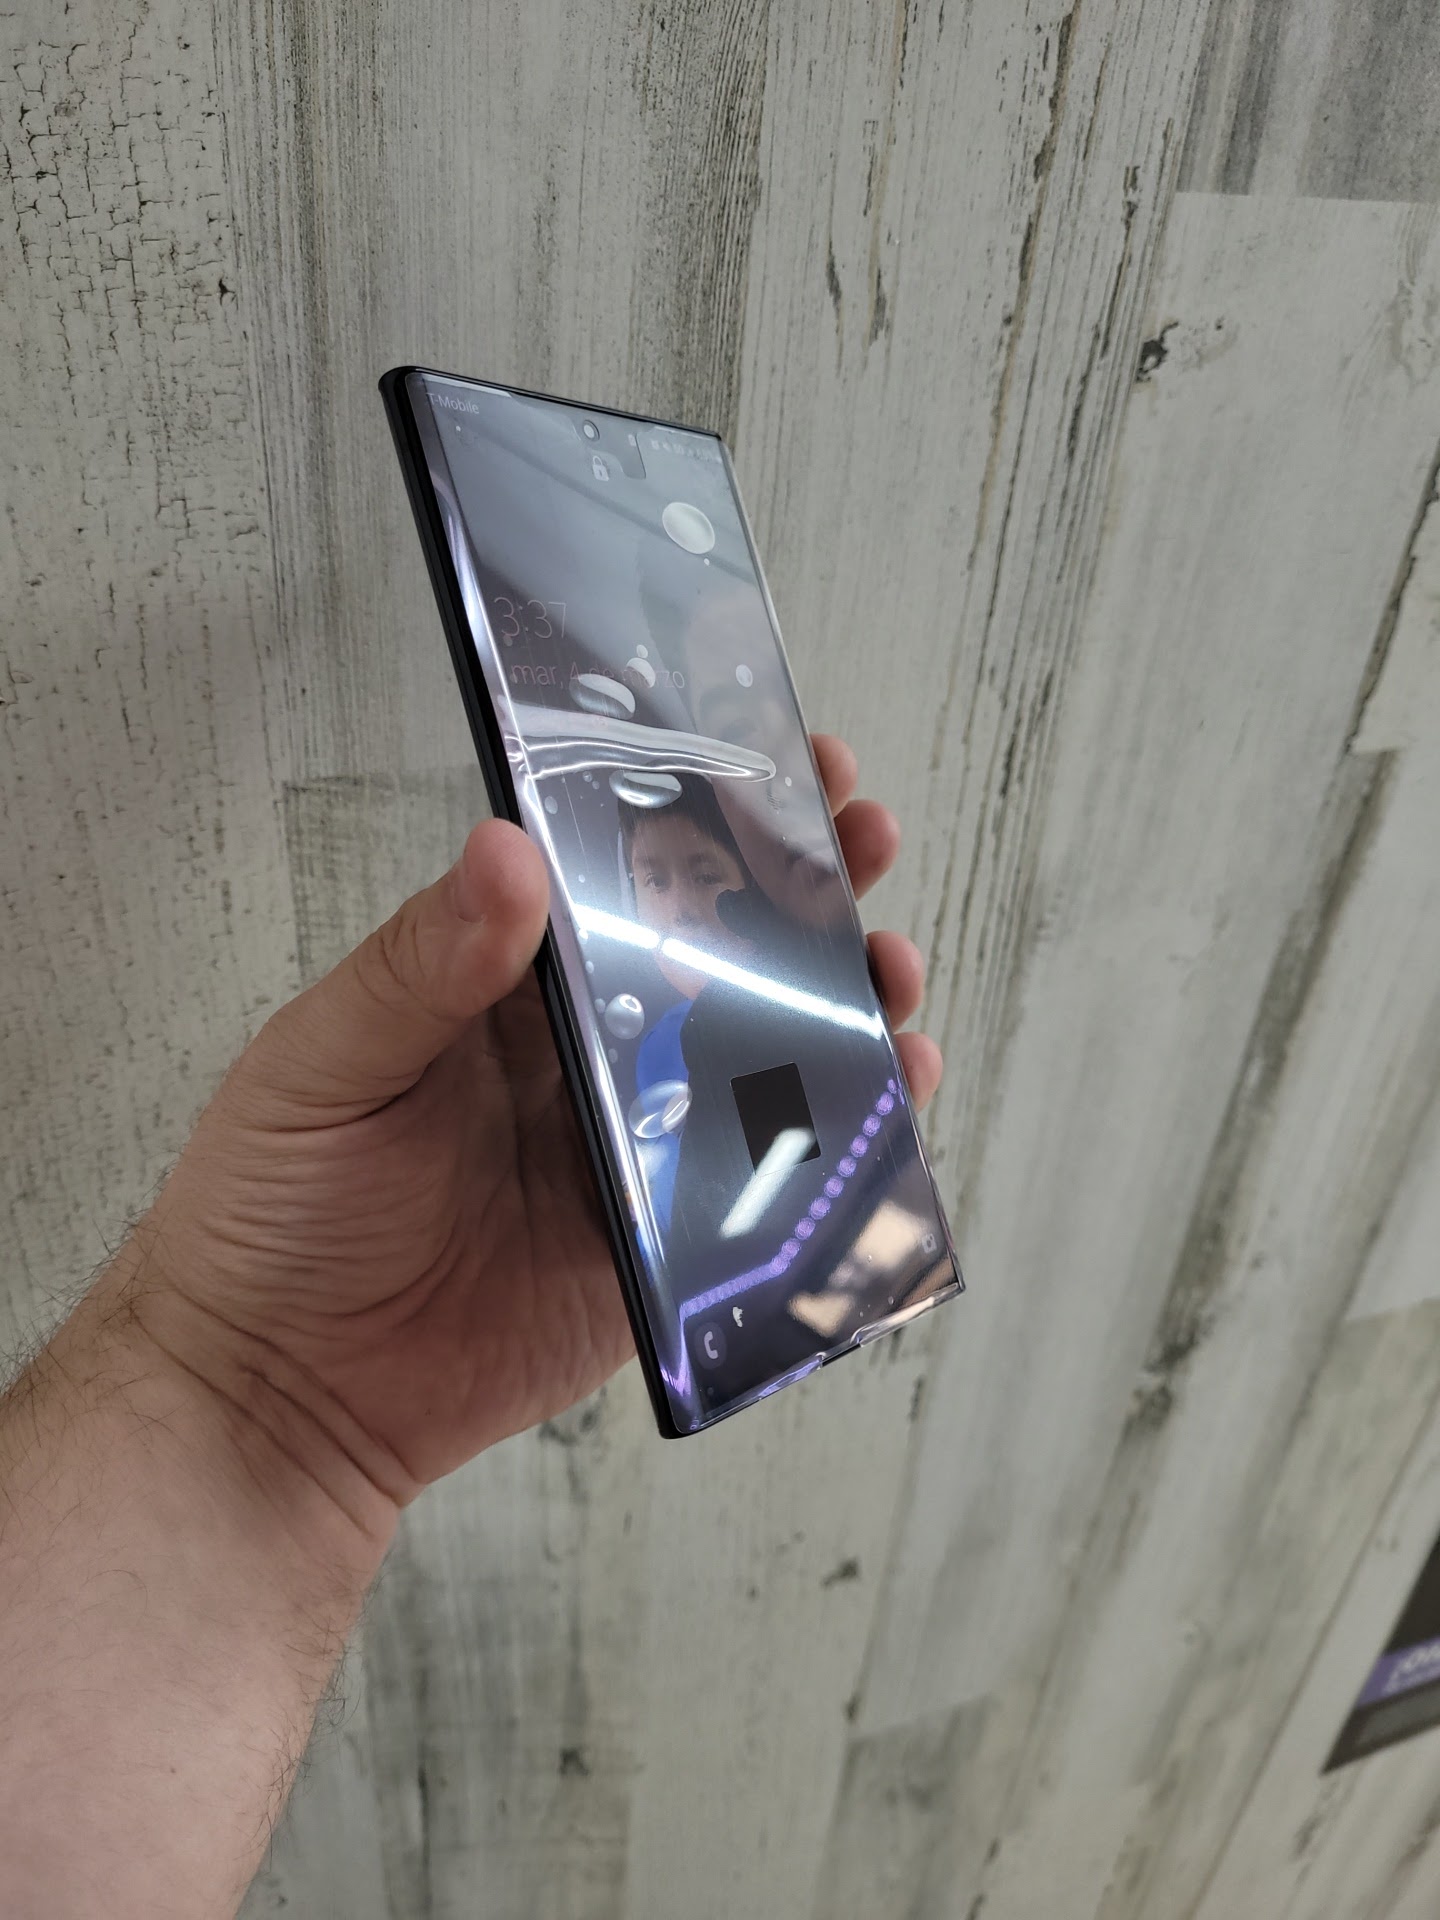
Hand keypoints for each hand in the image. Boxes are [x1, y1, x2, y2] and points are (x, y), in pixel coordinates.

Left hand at [124, 736, 943, 1514]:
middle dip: (804, 891)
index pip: (619, 878)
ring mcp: (633, 1151)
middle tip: (865, 836)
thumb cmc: (269, 1214)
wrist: (278, 1397)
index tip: (777, 761)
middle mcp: (585, 1055)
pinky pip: (766, 1183)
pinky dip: (840, 1136)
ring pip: (762, 1060)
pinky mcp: (665, 1247)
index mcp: (506, 988)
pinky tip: (886, 1091)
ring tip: (888, 964)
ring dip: (842, 1005)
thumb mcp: (324, 1062)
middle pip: (716, 956)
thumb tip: (507, 852)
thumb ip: (422, 966)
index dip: (701, 817)